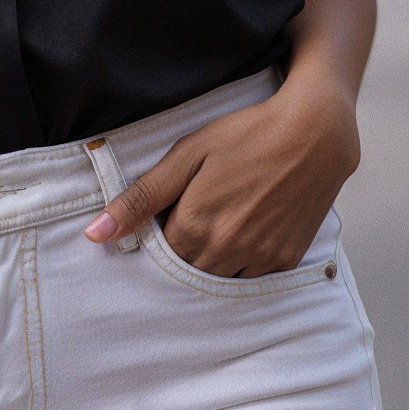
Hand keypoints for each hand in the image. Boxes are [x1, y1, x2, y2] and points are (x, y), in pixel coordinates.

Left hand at [84, 71, 359, 276]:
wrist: (314, 132)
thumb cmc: (247, 134)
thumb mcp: (187, 155)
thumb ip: (140, 197)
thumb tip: (94, 234)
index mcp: (194, 226)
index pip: (158, 252)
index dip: (163, 228)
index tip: (175, 204)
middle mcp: (226, 250)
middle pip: (187, 268)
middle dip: (185, 245)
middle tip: (201, 206)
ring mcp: (259, 258)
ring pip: (219, 277)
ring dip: (214, 256)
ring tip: (226, 212)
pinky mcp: (286, 259)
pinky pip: (252, 276)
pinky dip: (244, 259)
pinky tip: (250, 223)